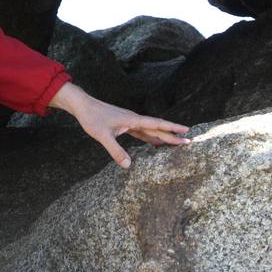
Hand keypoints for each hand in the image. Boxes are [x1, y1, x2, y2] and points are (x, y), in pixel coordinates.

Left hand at [49, 82, 190, 168]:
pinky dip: (150, 137)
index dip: (172, 128)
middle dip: (172, 135)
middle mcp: (134, 120)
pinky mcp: (124, 125)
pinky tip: (156, 142)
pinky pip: (142, 132)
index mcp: (133, 120)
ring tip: (176, 143)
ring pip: (150, 130)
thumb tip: (128, 166)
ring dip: (163, 136)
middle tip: (188, 141)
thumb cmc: (92, 118)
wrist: (83, 106)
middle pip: (157, 128)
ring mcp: (130, 122)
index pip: (157, 124)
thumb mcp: (103, 136)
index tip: (186, 131)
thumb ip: (116, 151)